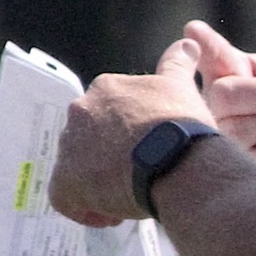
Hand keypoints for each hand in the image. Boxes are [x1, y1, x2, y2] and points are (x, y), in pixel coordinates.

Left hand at [49, 37, 214, 226]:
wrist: (177, 160)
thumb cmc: (183, 125)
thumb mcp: (182, 88)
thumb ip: (178, 64)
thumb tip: (189, 42)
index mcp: (105, 89)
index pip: (106, 115)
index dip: (125, 137)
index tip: (145, 150)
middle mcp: (80, 112)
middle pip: (88, 142)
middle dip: (109, 159)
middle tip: (138, 174)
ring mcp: (71, 146)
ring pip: (77, 170)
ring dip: (99, 184)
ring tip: (130, 196)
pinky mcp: (66, 180)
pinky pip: (66, 199)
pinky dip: (86, 209)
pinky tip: (114, 213)